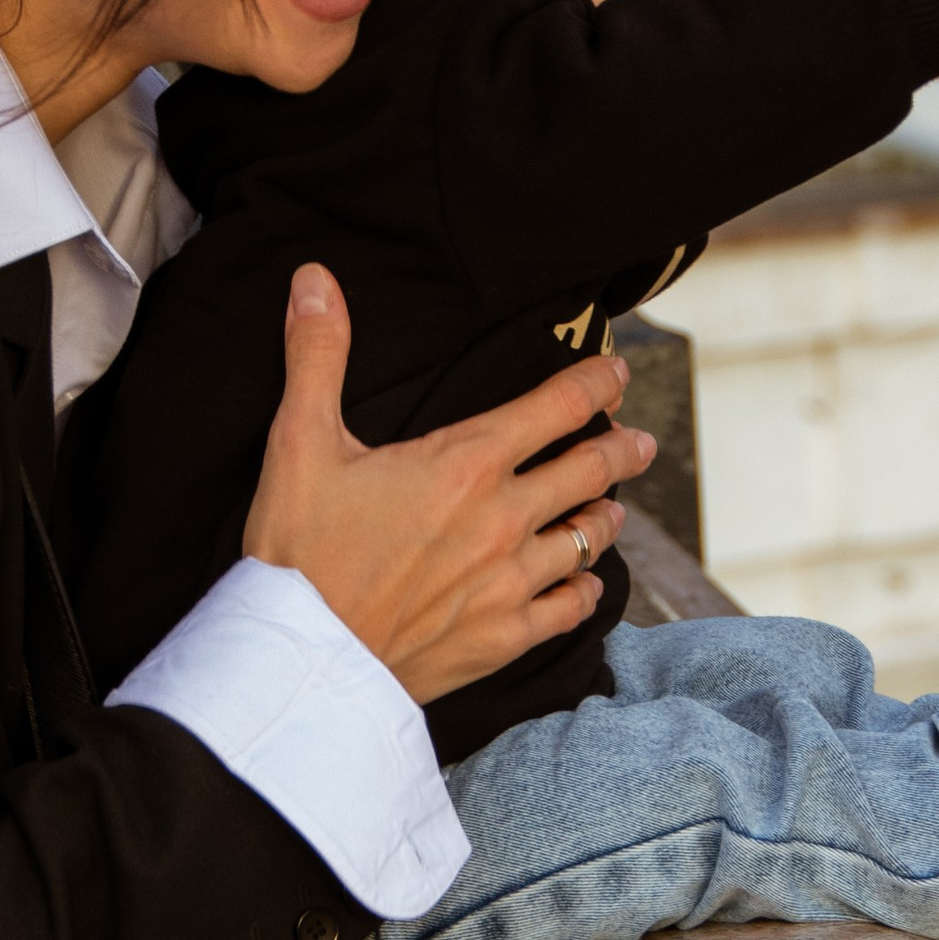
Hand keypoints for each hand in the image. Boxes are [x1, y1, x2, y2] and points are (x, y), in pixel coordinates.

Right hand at [244, 265, 656, 705]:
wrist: (301, 660)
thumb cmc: (297, 550)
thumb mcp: (299, 442)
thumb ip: (316, 356)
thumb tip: (314, 279)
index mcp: (466, 462)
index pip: (558, 407)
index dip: (596, 383)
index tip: (617, 373)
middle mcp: (505, 519)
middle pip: (589, 470)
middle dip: (622, 449)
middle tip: (641, 441)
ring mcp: (510, 582)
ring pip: (587, 539)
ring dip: (606, 517)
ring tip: (614, 508)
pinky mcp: (502, 637)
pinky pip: (568, 608)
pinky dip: (585, 590)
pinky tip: (587, 585)